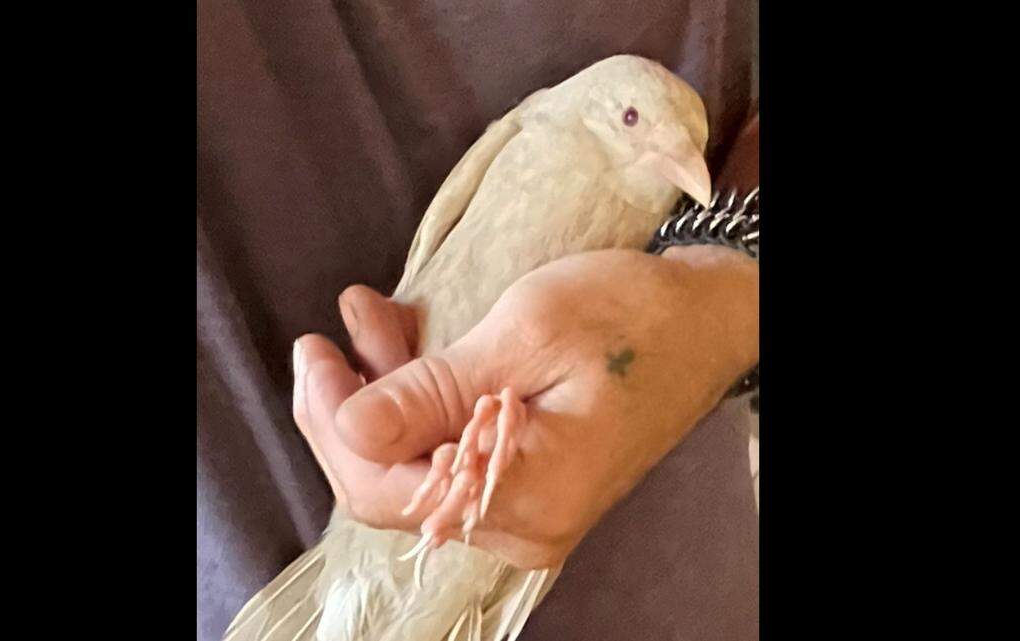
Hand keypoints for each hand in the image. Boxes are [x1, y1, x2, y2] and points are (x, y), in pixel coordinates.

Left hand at [295, 246, 757, 568]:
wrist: (707, 323)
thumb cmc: (633, 317)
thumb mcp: (526, 334)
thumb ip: (433, 391)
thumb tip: (347, 427)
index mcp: (531, 494)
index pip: (388, 489)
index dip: (332, 423)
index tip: (313, 353)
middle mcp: (526, 524)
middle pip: (394, 487)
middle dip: (349, 409)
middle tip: (328, 338)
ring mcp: (529, 511)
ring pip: (418, 468)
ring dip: (384, 396)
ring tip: (370, 320)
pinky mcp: (530, 485)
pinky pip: (450, 458)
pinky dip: (420, 404)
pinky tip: (404, 345)